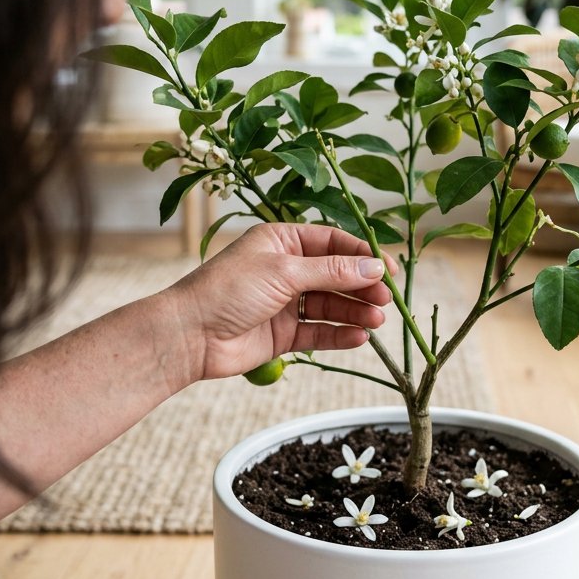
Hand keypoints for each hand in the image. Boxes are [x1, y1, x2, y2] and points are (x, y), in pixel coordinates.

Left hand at [165, 223, 397, 381]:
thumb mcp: (284, 271)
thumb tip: (374, 267)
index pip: (333, 242)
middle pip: (336, 275)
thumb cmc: (229, 289)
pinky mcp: (283, 334)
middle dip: (363, 285)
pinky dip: (339, 334)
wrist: (189, 335)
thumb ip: (332, 271)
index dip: (363, 254)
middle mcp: (286, 269)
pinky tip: (359, 337)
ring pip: (330, 305)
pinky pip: (318, 332)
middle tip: (387, 299)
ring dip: (355, 311)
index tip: (390, 269)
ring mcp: (285, 302)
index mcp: (282, 241)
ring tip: (377, 320)